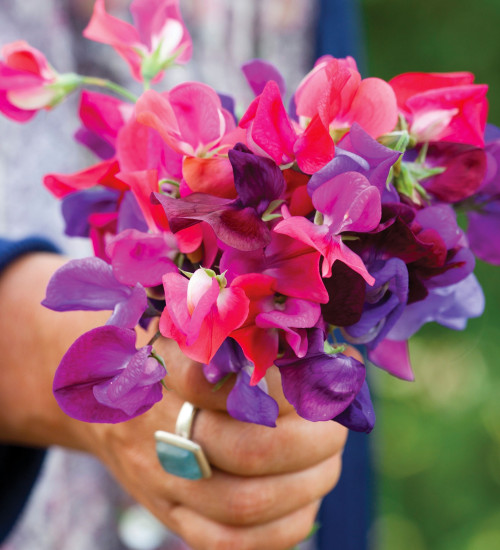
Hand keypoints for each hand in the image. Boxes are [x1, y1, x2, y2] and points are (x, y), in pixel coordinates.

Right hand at [88, 335, 347, 549]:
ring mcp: (162, 479)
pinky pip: (225, 544)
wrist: (110, 409)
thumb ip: (245, 336)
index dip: (281, 386)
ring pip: (245, 503)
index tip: (311, 375)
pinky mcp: (169, 514)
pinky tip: (305, 501)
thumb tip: (325, 347)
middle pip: (250, 449)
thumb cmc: (168, 364)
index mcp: (168, 369)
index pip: (226, 379)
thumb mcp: (192, 334)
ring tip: (329, 462)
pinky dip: (280, 529)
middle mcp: (161, 427)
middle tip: (336, 427)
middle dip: (311, 442)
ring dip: (306, 486)